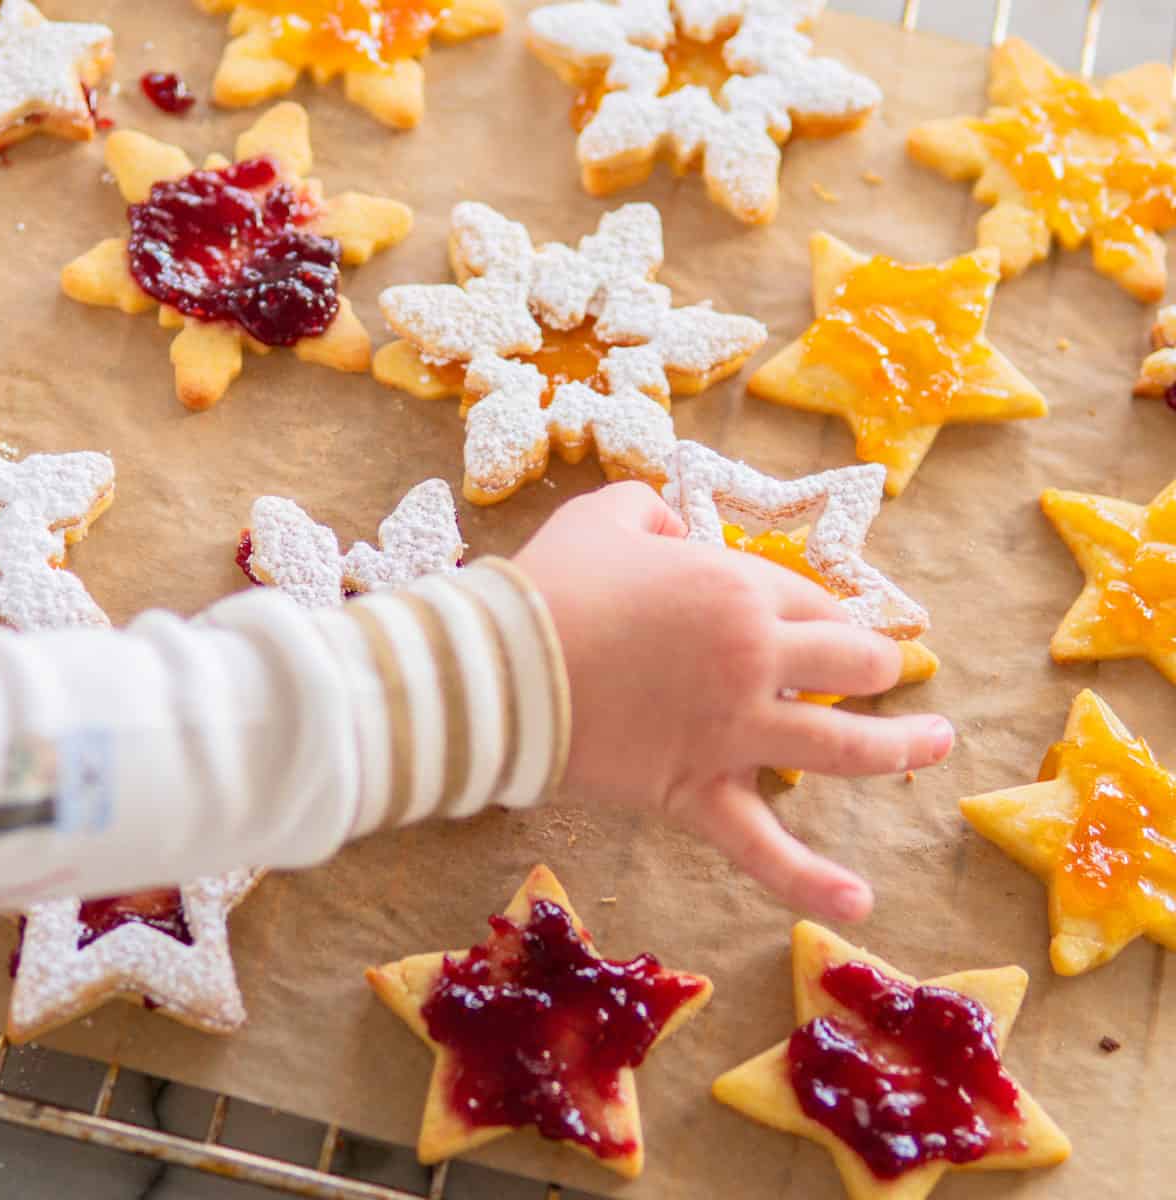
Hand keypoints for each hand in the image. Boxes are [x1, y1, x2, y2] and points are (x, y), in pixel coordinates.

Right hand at [514, 482, 953, 922]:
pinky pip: (761, 846)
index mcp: (738, 590)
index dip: (829, 613)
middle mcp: (755, 660)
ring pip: (843, 747)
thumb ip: (650, 509)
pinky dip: (809, 878)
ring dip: (899, 747)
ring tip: (937, 746)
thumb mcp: (605, 517)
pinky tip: (858, 900)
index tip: (834, 625)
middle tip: (889, 674)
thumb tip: (670, 528)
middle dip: (879, 667)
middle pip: (852, 665)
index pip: (815, 602)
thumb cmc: (552, 587)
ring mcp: (734, 732)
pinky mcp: (696, 792)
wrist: (499, 670)